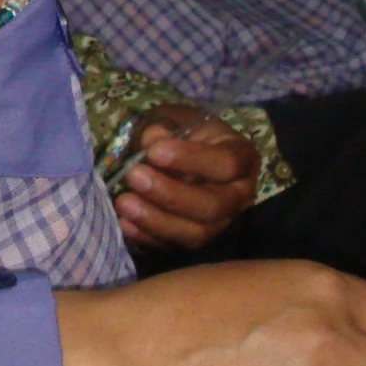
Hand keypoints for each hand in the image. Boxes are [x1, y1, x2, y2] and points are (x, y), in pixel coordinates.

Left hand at [115, 108, 258, 251]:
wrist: (177, 154)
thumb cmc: (182, 132)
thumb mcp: (176, 118)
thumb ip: (166, 125)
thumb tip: (151, 139)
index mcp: (241, 158)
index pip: (226, 164)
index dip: (191, 159)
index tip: (154, 151)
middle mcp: (237, 196)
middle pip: (212, 206)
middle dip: (170, 194)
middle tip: (134, 176)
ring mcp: (218, 223)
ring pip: (196, 233)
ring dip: (156, 219)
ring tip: (124, 201)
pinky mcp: (193, 240)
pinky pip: (174, 247)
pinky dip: (147, 236)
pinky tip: (124, 222)